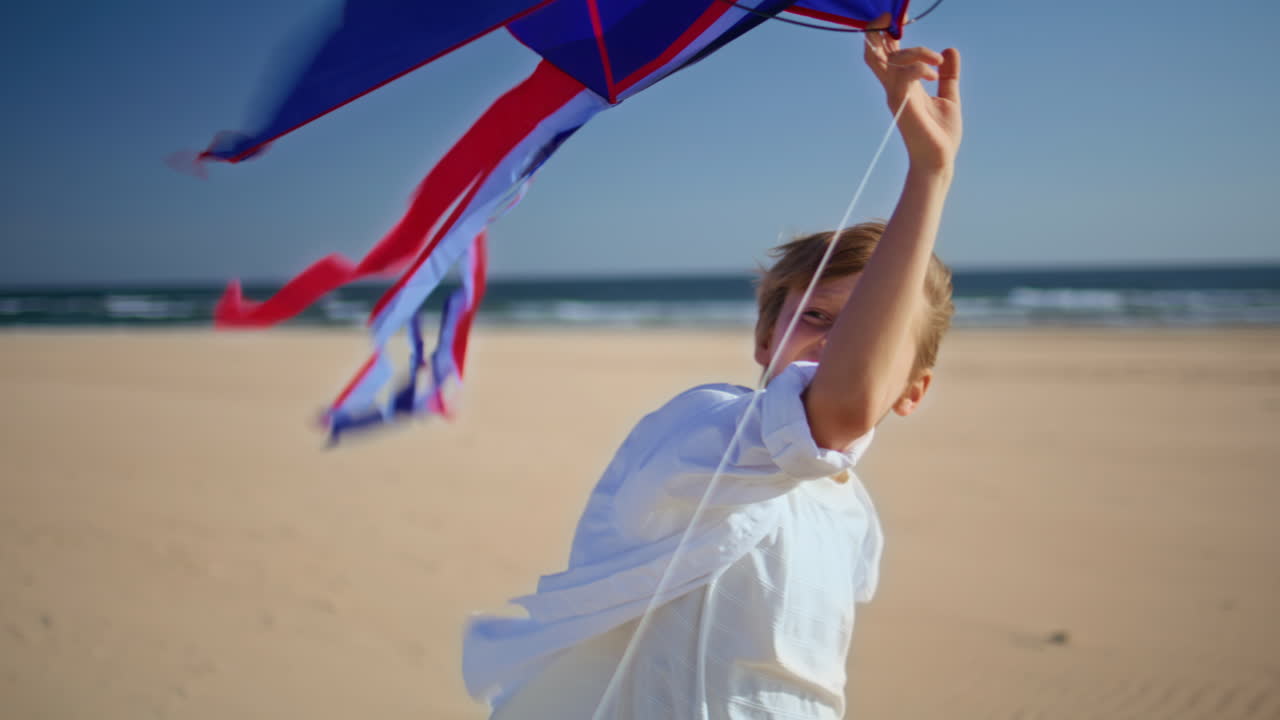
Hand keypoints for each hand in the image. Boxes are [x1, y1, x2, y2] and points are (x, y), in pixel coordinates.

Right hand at [863, 17, 961, 171]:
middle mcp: (894, 87)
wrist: (940, 160)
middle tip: (891, 15)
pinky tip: (935, 75)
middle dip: (878, 29)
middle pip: (873, 51)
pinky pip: (904, 75)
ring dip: (916, 51)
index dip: (889, 30)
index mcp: (903, 83)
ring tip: (937, 60)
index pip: (888, 51)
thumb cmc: (941, 134)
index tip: (900, 15)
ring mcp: (895, 95)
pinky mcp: (902, 105)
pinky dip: (920, 67)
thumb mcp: (949, 96)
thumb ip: (948, 74)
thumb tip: (949, 50)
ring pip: (891, 59)